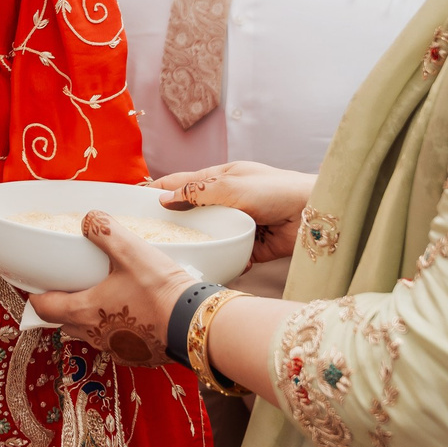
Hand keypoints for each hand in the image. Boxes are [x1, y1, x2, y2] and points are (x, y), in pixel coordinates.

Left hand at [27, 210, 199, 365]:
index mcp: (85, 312)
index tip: (37, 288)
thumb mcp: (130, 251)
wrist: (194, 322)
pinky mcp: (137, 356)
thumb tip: (89, 219)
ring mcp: (117, 349)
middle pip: (65, 323)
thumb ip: (104, 231)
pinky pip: (116, 342)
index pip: (45, 309)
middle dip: (63, 306)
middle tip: (70, 287)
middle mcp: (96, 336)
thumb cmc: (160, 290)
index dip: (37, 297)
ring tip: (102, 297)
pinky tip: (130, 312)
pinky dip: (115, 329)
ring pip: (91, 334)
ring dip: (90, 319)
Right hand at [154, 162, 316, 264]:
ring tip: (166, 254)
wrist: (314, 214)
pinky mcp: (250, 247)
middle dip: (172, 220)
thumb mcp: (231, 186)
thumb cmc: (276, 190)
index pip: (182, 182)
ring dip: (194, 242)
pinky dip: (217, 260)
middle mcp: (228, 201)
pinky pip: (227, 254)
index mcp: (222, 179)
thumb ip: (198, 192)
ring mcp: (238, 223)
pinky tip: (201, 267)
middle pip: (192, 211)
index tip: (133, 197)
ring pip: (208, 235)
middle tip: (144, 232)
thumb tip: (165, 197)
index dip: (159, 189)